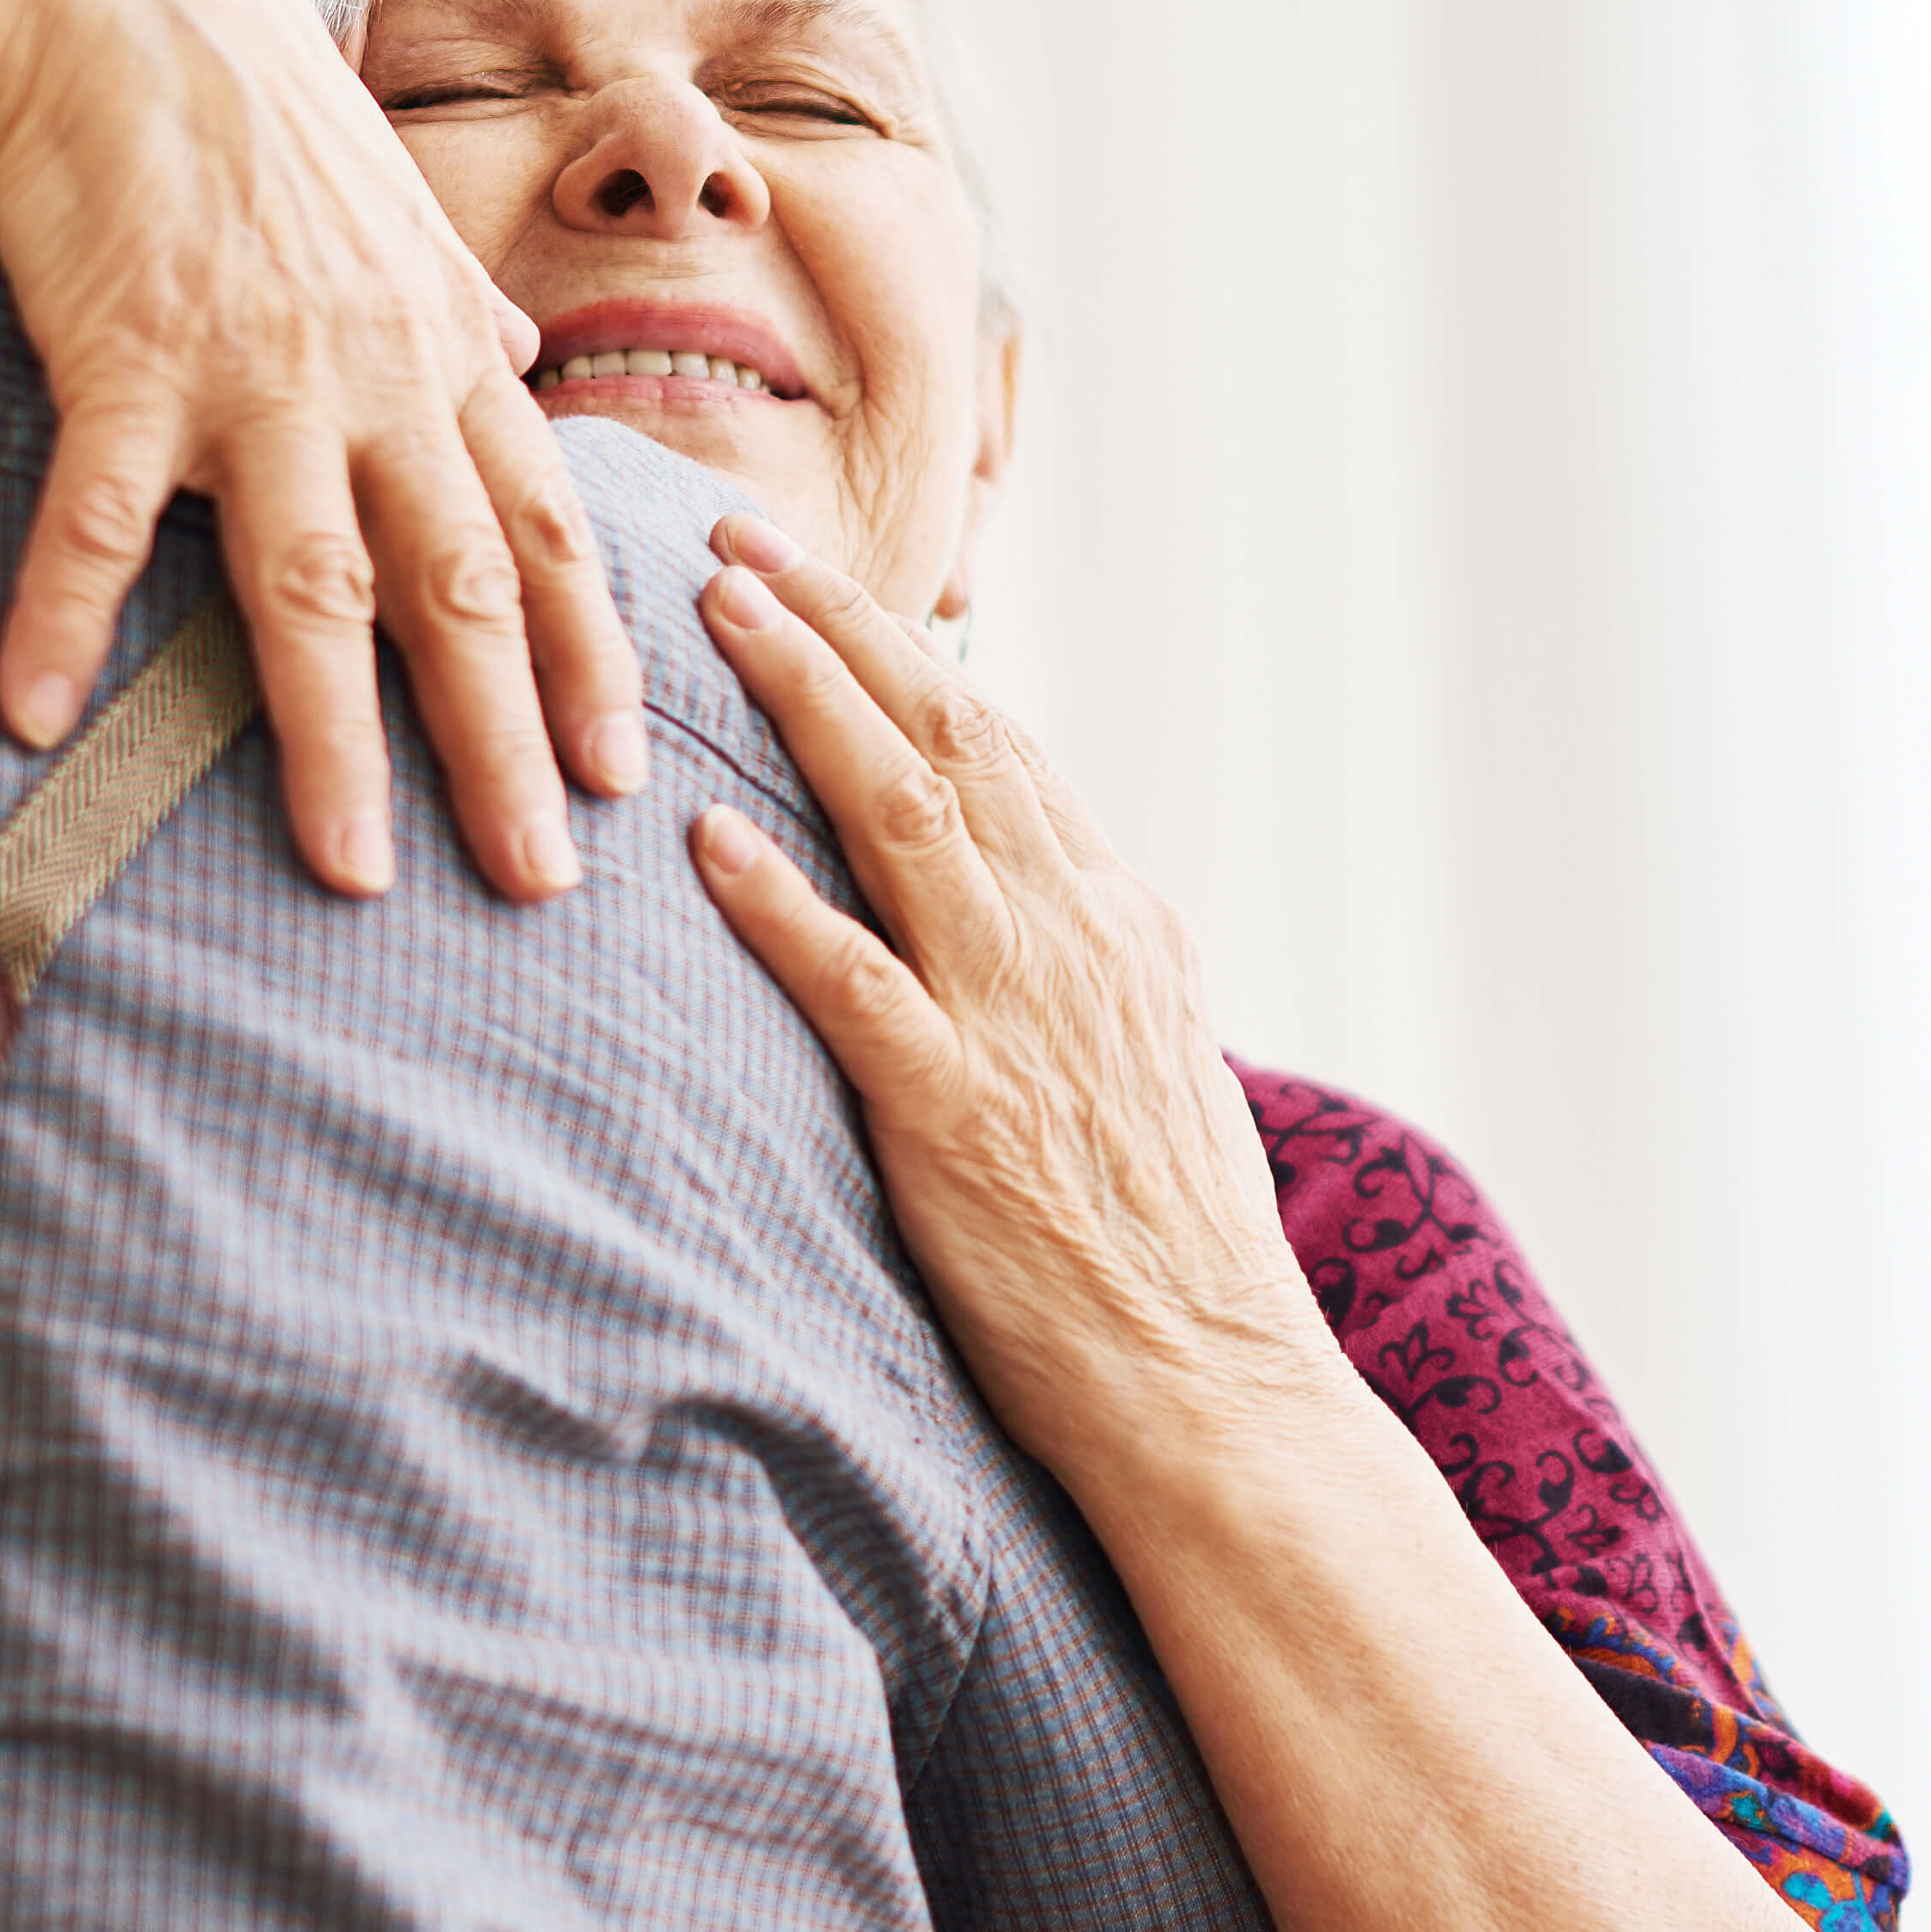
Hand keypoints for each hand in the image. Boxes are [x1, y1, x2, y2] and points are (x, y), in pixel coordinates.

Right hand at [0, 0, 643, 898]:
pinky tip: (35, 718)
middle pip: (462, 589)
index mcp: (443, 350)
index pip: (544, 533)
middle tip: (543, 881)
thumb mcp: (392, 199)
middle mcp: (375, 376)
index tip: (623, 775)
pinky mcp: (124, 355)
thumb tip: (525, 352)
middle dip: (506, 743)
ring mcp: (253, 371)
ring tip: (356, 872)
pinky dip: (67, 615)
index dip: (588, 659)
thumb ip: (462, 300)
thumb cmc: (252, 103)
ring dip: (336, 739)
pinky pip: (101, 514)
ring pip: (316, 585)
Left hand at [678, 517, 1346, 1488]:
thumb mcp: (1161, 1069)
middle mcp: (1076, 941)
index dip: (903, 654)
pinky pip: (857, 983)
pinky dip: (782, 901)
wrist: (1222, 1393)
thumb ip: (1101, 973)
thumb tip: (1065, 903)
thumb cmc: (1177, 1255)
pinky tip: (708, 838)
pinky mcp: (959, 1116)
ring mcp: (1019, 1022)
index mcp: (1122, 925)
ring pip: (904, 815)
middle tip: (735, 538)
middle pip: (948, 739)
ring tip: (714, 613)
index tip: (820, 583)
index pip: (1004, 749)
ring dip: (805, 699)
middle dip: (839, 625)